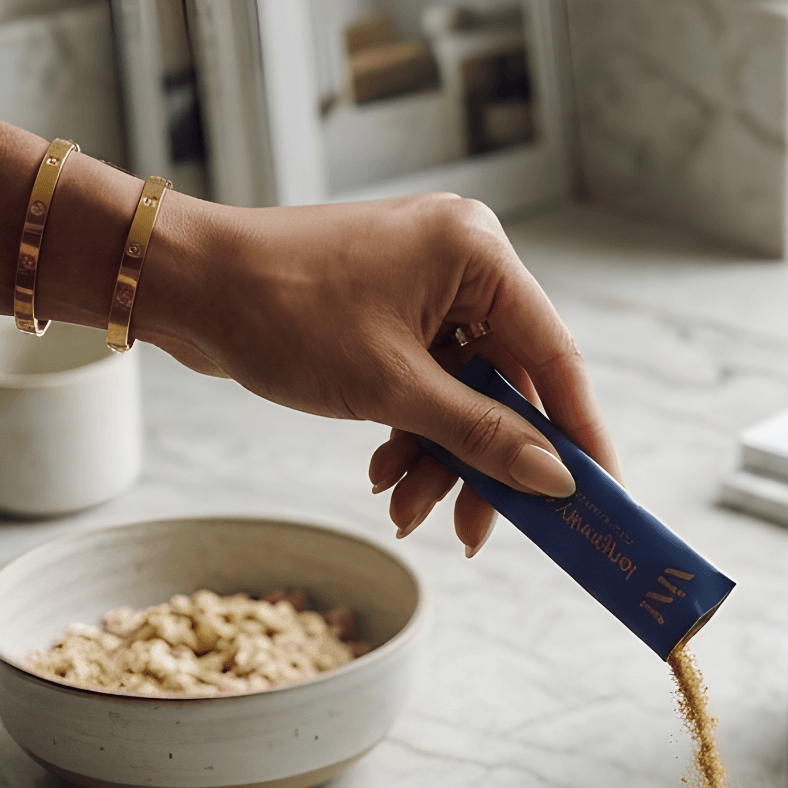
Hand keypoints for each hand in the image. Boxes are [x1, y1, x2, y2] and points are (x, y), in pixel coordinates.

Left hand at [144, 192, 620, 555]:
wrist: (185, 285)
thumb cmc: (281, 313)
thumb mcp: (391, 388)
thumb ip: (481, 435)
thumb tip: (554, 480)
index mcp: (478, 255)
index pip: (555, 356)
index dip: (579, 434)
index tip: (601, 494)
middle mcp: (463, 263)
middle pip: (507, 384)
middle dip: (484, 461)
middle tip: (476, 532)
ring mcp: (425, 287)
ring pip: (464, 393)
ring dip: (440, 457)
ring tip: (405, 508)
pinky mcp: (392, 312)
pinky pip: (427, 384)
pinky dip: (411, 433)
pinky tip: (384, 475)